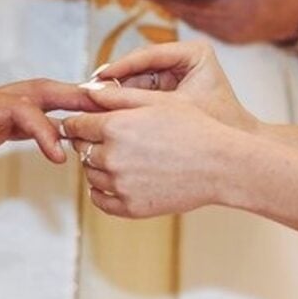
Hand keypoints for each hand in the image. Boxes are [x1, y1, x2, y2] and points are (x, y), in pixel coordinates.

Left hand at [0, 79, 96, 191]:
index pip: (18, 108)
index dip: (42, 128)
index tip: (58, 155)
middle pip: (37, 90)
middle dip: (71, 96)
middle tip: (107, 106)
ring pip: (37, 100)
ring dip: (68, 104)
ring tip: (102, 114)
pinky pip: (30, 117)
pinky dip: (54, 122)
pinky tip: (74, 132)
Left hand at [62, 95, 245, 217]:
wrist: (221, 165)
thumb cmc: (194, 128)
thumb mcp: (157, 102)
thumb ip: (117, 95)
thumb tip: (86, 91)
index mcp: (115, 126)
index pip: (76, 125)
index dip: (78, 122)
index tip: (84, 124)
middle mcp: (113, 156)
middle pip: (81, 149)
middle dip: (89, 142)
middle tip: (107, 139)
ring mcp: (121, 184)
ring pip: (90, 174)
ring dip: (97, 166)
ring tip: (121, 158)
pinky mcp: (131, 207)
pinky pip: (100, 200)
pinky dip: (102, 191)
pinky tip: (116, 181)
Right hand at [90, 40, 258, 132]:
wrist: (238, 155)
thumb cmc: (216, 129)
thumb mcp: (171, 111)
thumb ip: (134, 99)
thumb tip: (94, 91)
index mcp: (194, 52)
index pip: (148, 55)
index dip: (120, 67)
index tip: (98, 77)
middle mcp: (184, 59)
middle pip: (139, 67)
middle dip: (115, 82)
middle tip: (88, 92)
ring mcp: (177, 75)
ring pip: (137, 81)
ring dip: (117, 95)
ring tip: (94, 106)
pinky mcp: (171, 92)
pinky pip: (142, 95)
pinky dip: (127, 106)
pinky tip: (109, 116)